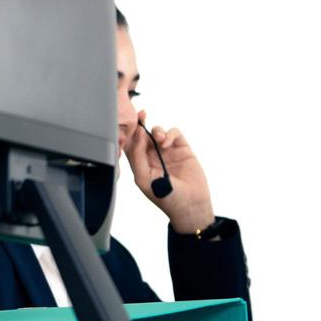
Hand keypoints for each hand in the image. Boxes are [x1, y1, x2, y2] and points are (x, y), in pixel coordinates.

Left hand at [123, 108, 214, 234]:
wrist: (191, 205)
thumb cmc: (165, 197)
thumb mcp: (144, 178)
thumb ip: (137, 156)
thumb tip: (137, 134)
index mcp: (141, 163)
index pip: (132, 143)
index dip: (129, 132)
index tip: (129, 121)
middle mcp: (153, 155)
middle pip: (144, 134)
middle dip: (141, 123)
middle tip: (141, 115)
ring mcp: (168, 151)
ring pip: (158, 131)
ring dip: (156, 131)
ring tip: (159, 139)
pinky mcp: (182, 149)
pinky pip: (175, 134)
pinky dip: (170, 133)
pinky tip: (167, 142)